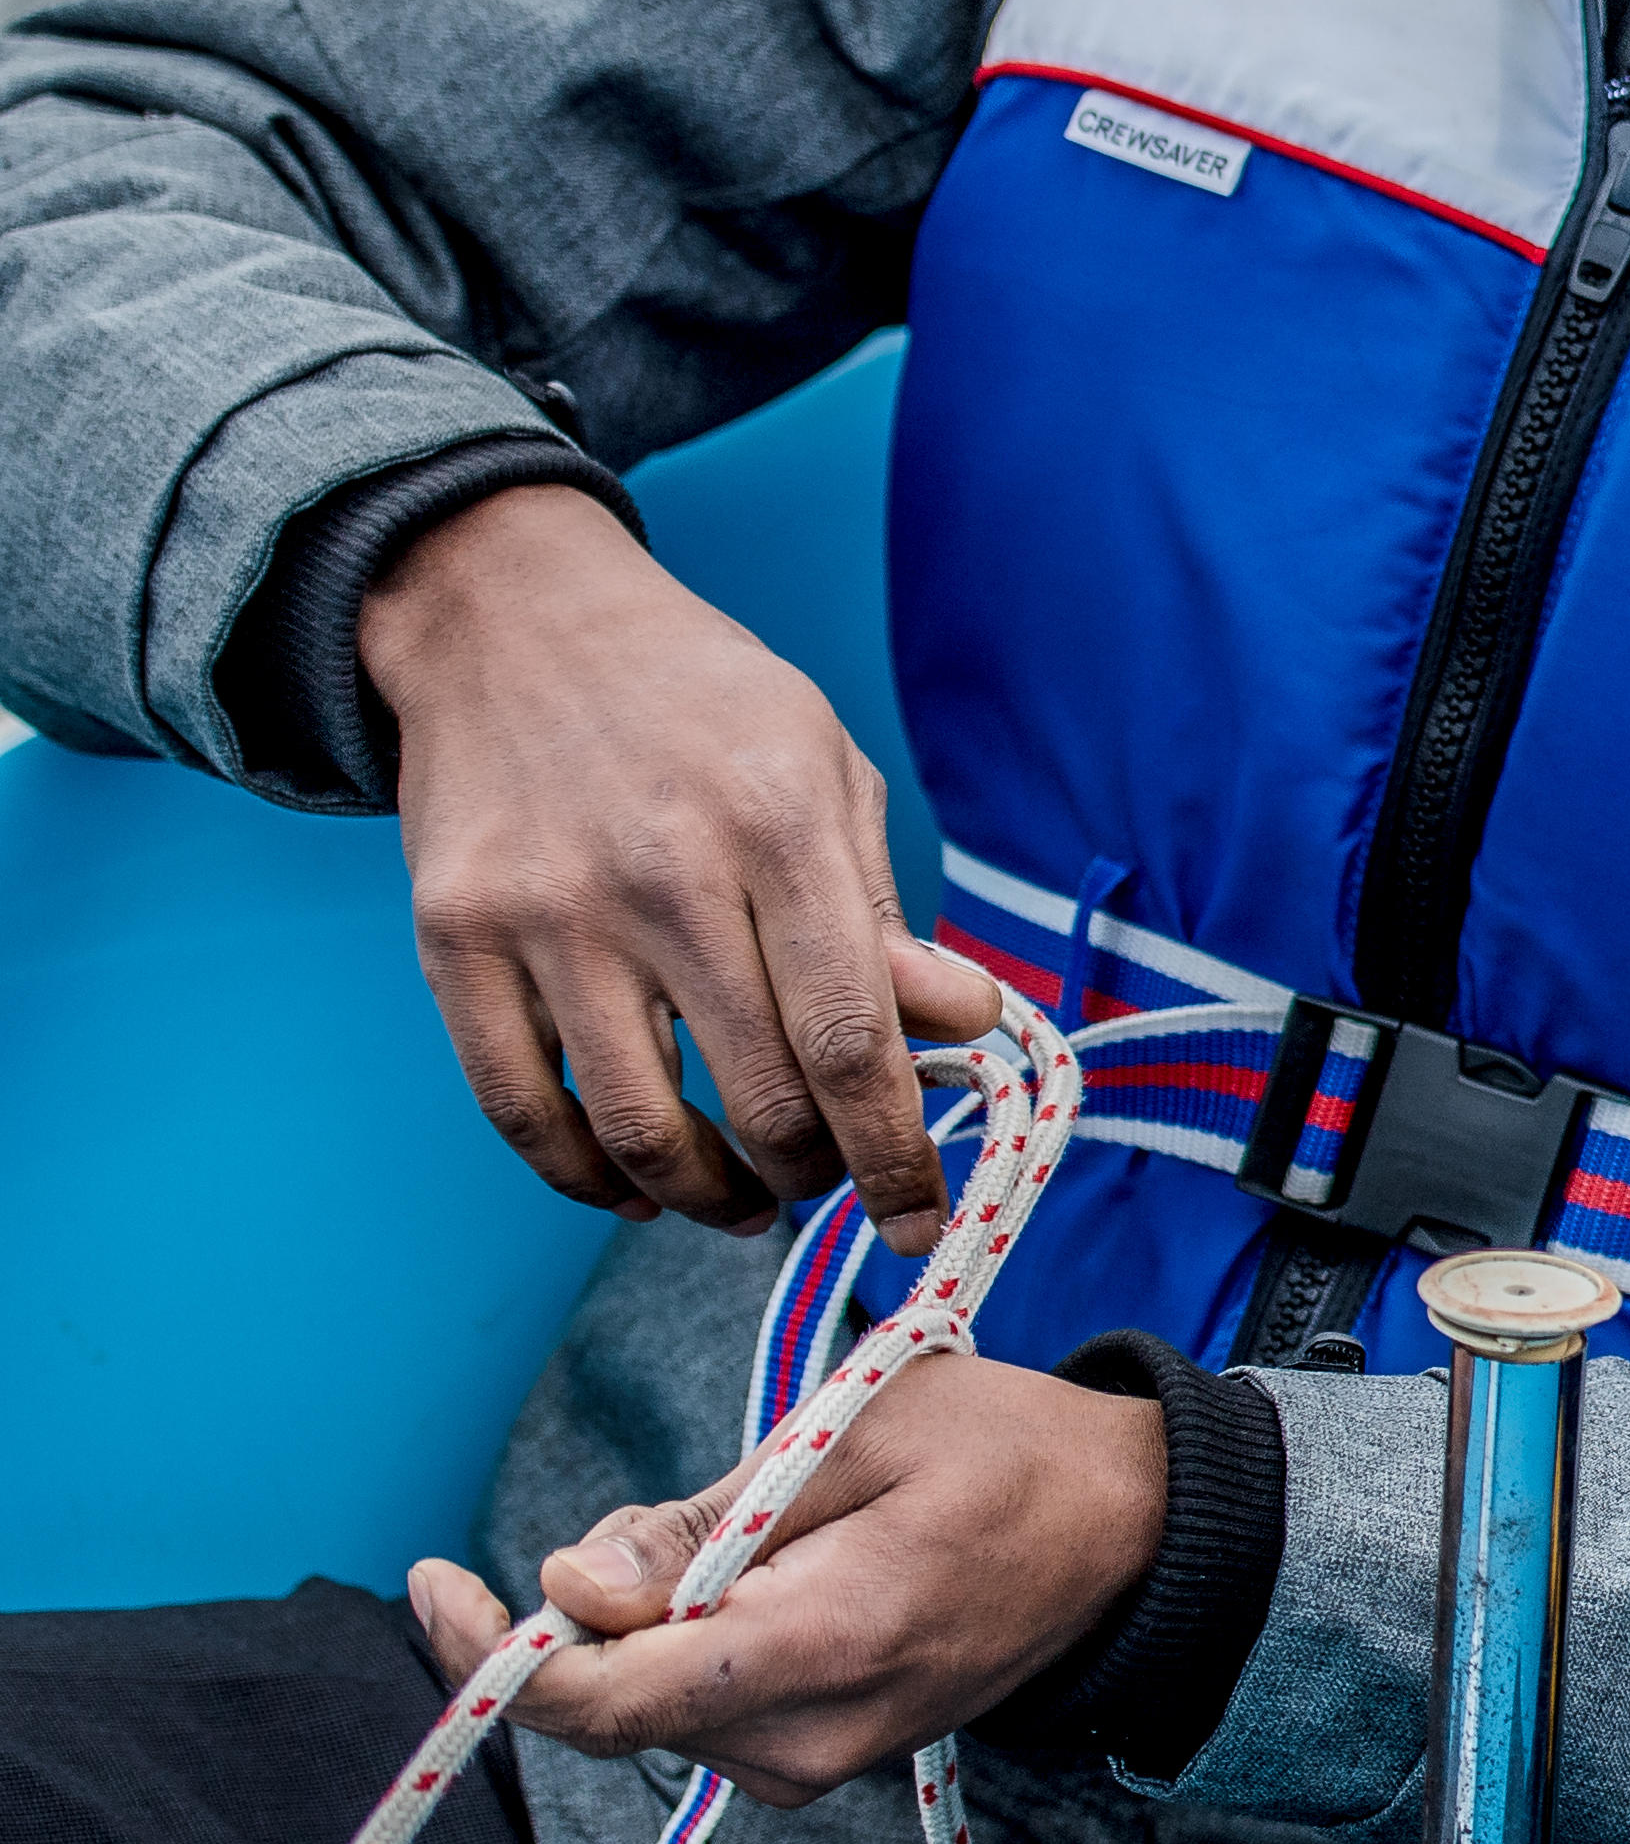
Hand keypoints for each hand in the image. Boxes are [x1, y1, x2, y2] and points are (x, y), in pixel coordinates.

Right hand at [361, 484, 997, 1251]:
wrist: (510, 619)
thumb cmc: (699, 705)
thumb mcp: (824, 771)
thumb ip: (883, 911)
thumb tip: (965, 1025)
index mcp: (777, 824)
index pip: (853, 1035)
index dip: (894, 1153)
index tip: (922, 1224)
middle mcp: (660, 873)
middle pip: (756, 1096)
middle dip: (812, 1174)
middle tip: (828, 1182)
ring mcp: (543, 910)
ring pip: (633, 1127)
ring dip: (705, 1197)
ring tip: (744, 1201)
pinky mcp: (450, 936)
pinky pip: (517, 1107)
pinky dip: (581, 1176)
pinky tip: (632, 1186)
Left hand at [406, 1349, 1166, 1806]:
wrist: (1134, 1530)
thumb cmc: (1007, 1453)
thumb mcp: (856, 1431)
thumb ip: (706, 1520)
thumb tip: (566, 1589)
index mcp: (823, 1645)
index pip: (606, 1701)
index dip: (493, 1654)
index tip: (432, 1580)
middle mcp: (813, 1738)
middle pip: (615, 1705)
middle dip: (583, 1613)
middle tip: (658, 1510)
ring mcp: (824, 1763)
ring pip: (653, 1710)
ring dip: (642, 1625)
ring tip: (746, 1529)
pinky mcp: (827, 1759)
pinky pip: (705, 1715)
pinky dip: (687, 1647)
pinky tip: (754, 1577)